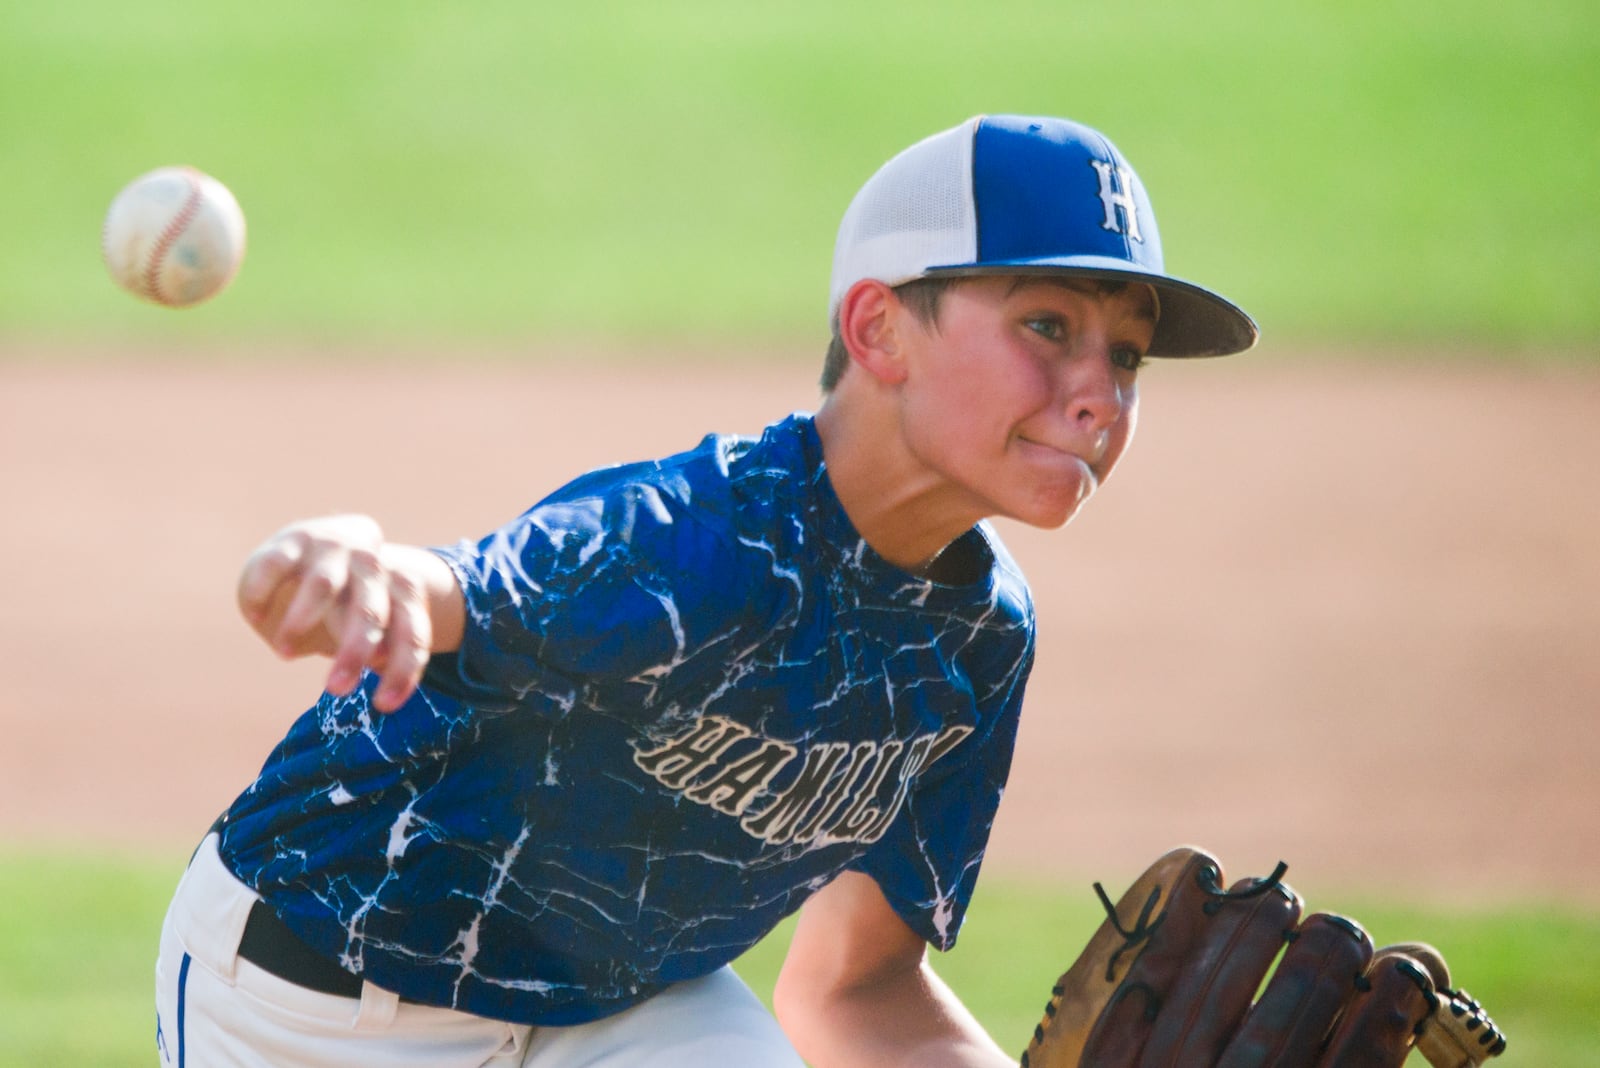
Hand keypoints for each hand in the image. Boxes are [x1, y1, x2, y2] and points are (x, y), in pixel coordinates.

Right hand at [236, 514, 439, 711]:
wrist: (331, 537)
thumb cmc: (353, 599)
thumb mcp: (375, 622)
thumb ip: (382, 644)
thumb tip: (379, 662)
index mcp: (402, 588)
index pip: (411, 631)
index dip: (403, 669)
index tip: (385, 706)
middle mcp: (372, 565)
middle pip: (369, 612)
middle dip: (354, 652)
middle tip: (335, 689)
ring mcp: (333, 549)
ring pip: (323, 586)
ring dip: (302, 623)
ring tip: (286, 654)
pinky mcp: (294, 541)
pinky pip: (277, 566)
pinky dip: (264, 594)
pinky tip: (257, 619)